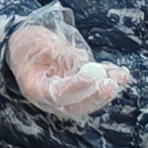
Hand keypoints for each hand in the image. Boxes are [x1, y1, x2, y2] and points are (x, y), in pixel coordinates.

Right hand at [7, 20, 128, 120]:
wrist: (25, 43)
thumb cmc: (28, 44)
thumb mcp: (40, 44)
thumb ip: (61, 56)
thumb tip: (84, 64)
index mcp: (37, 88)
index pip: (58, 94)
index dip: (76, 88)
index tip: (92, 77)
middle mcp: (53, 97)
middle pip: (78, 104)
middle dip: (97, 95)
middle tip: (112, 84)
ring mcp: (67, 94)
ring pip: (90, 97)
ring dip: (107, 86)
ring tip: (122, 75)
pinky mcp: (78, 86)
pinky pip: (95, 86)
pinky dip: (107, 78)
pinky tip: (120, 72)